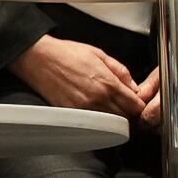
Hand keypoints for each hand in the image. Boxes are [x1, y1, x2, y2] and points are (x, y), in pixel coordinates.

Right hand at [10, 35, 143, 117]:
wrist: (39, 59)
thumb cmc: (66, 53)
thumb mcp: (99, 54)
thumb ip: (120, 70)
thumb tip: (133, 86)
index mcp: (108, 83)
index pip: (136, 106)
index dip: (138, 104)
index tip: (135, 101)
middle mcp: (97, 99)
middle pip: (125, 118)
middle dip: (127, 112)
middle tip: (122, 103)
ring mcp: (84, 109)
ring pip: (110, 124)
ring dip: (113, 117)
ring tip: (106, 105)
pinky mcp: (72, 114)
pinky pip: (93, 123)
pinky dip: (97, 119)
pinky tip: (92, 107)